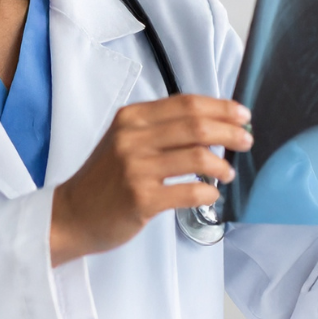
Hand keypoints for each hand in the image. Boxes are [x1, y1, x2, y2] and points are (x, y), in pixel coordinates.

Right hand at [50, 95, 252, 265]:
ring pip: (197, 157)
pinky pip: (189, 192)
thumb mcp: (123, 140)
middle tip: (246, 141)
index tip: (242, 115)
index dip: (221, 108)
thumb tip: (210, 124)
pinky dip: (208, 192)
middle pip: (196, 126)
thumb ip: (158, 129)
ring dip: (222, 165)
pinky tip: (211, 194)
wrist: (71, 215)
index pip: (186, 104)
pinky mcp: (141, 198)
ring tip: (227, 173)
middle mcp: (132, 138)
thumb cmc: (103, 180)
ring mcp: (136, 168)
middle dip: (230, 133)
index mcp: (131, 118)